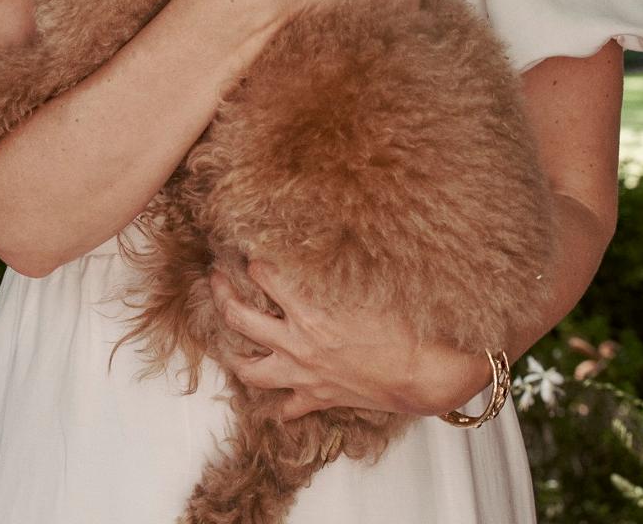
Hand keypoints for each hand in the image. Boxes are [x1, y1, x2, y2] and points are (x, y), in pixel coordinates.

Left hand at [209, 260, 493, 420]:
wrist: (427, 375)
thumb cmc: (406, 326)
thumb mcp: (371, 283)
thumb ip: (342, 263)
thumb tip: (330, 235)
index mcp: (310, 311)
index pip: (264, 276)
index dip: (254, 257)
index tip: (247, 245)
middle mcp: (299, 344)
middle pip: (239, 318)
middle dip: (221, 293)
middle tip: (215, 278)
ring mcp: (305, 375)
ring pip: (250, 369)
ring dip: (233, 354)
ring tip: (224, 342)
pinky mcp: (319, 398)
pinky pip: (287, 407)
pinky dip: (277, 402)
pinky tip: (272, 395)